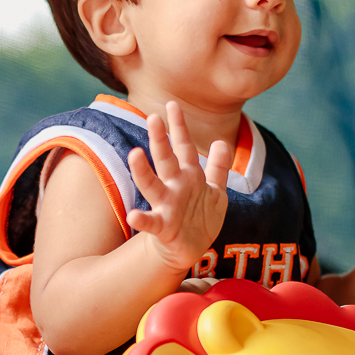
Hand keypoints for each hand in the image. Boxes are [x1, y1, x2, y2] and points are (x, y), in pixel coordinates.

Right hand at [126, 102, 229, 274]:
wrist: (190, 249)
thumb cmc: (199, 218)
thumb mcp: (215, 191)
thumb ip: (218, 167)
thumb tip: (221, 142)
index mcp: (188, 176)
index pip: (182, 147)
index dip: (179, 127)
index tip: (171, 105)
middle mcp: (174, 187)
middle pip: (166, 160)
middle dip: (159, 140)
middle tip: (153, 117)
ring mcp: (166, 206)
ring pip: (153, 186)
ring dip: (143, 171)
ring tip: (134, 154)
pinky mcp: (163, 227)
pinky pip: (151, 222)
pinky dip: (142, 219)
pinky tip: (133, 216)